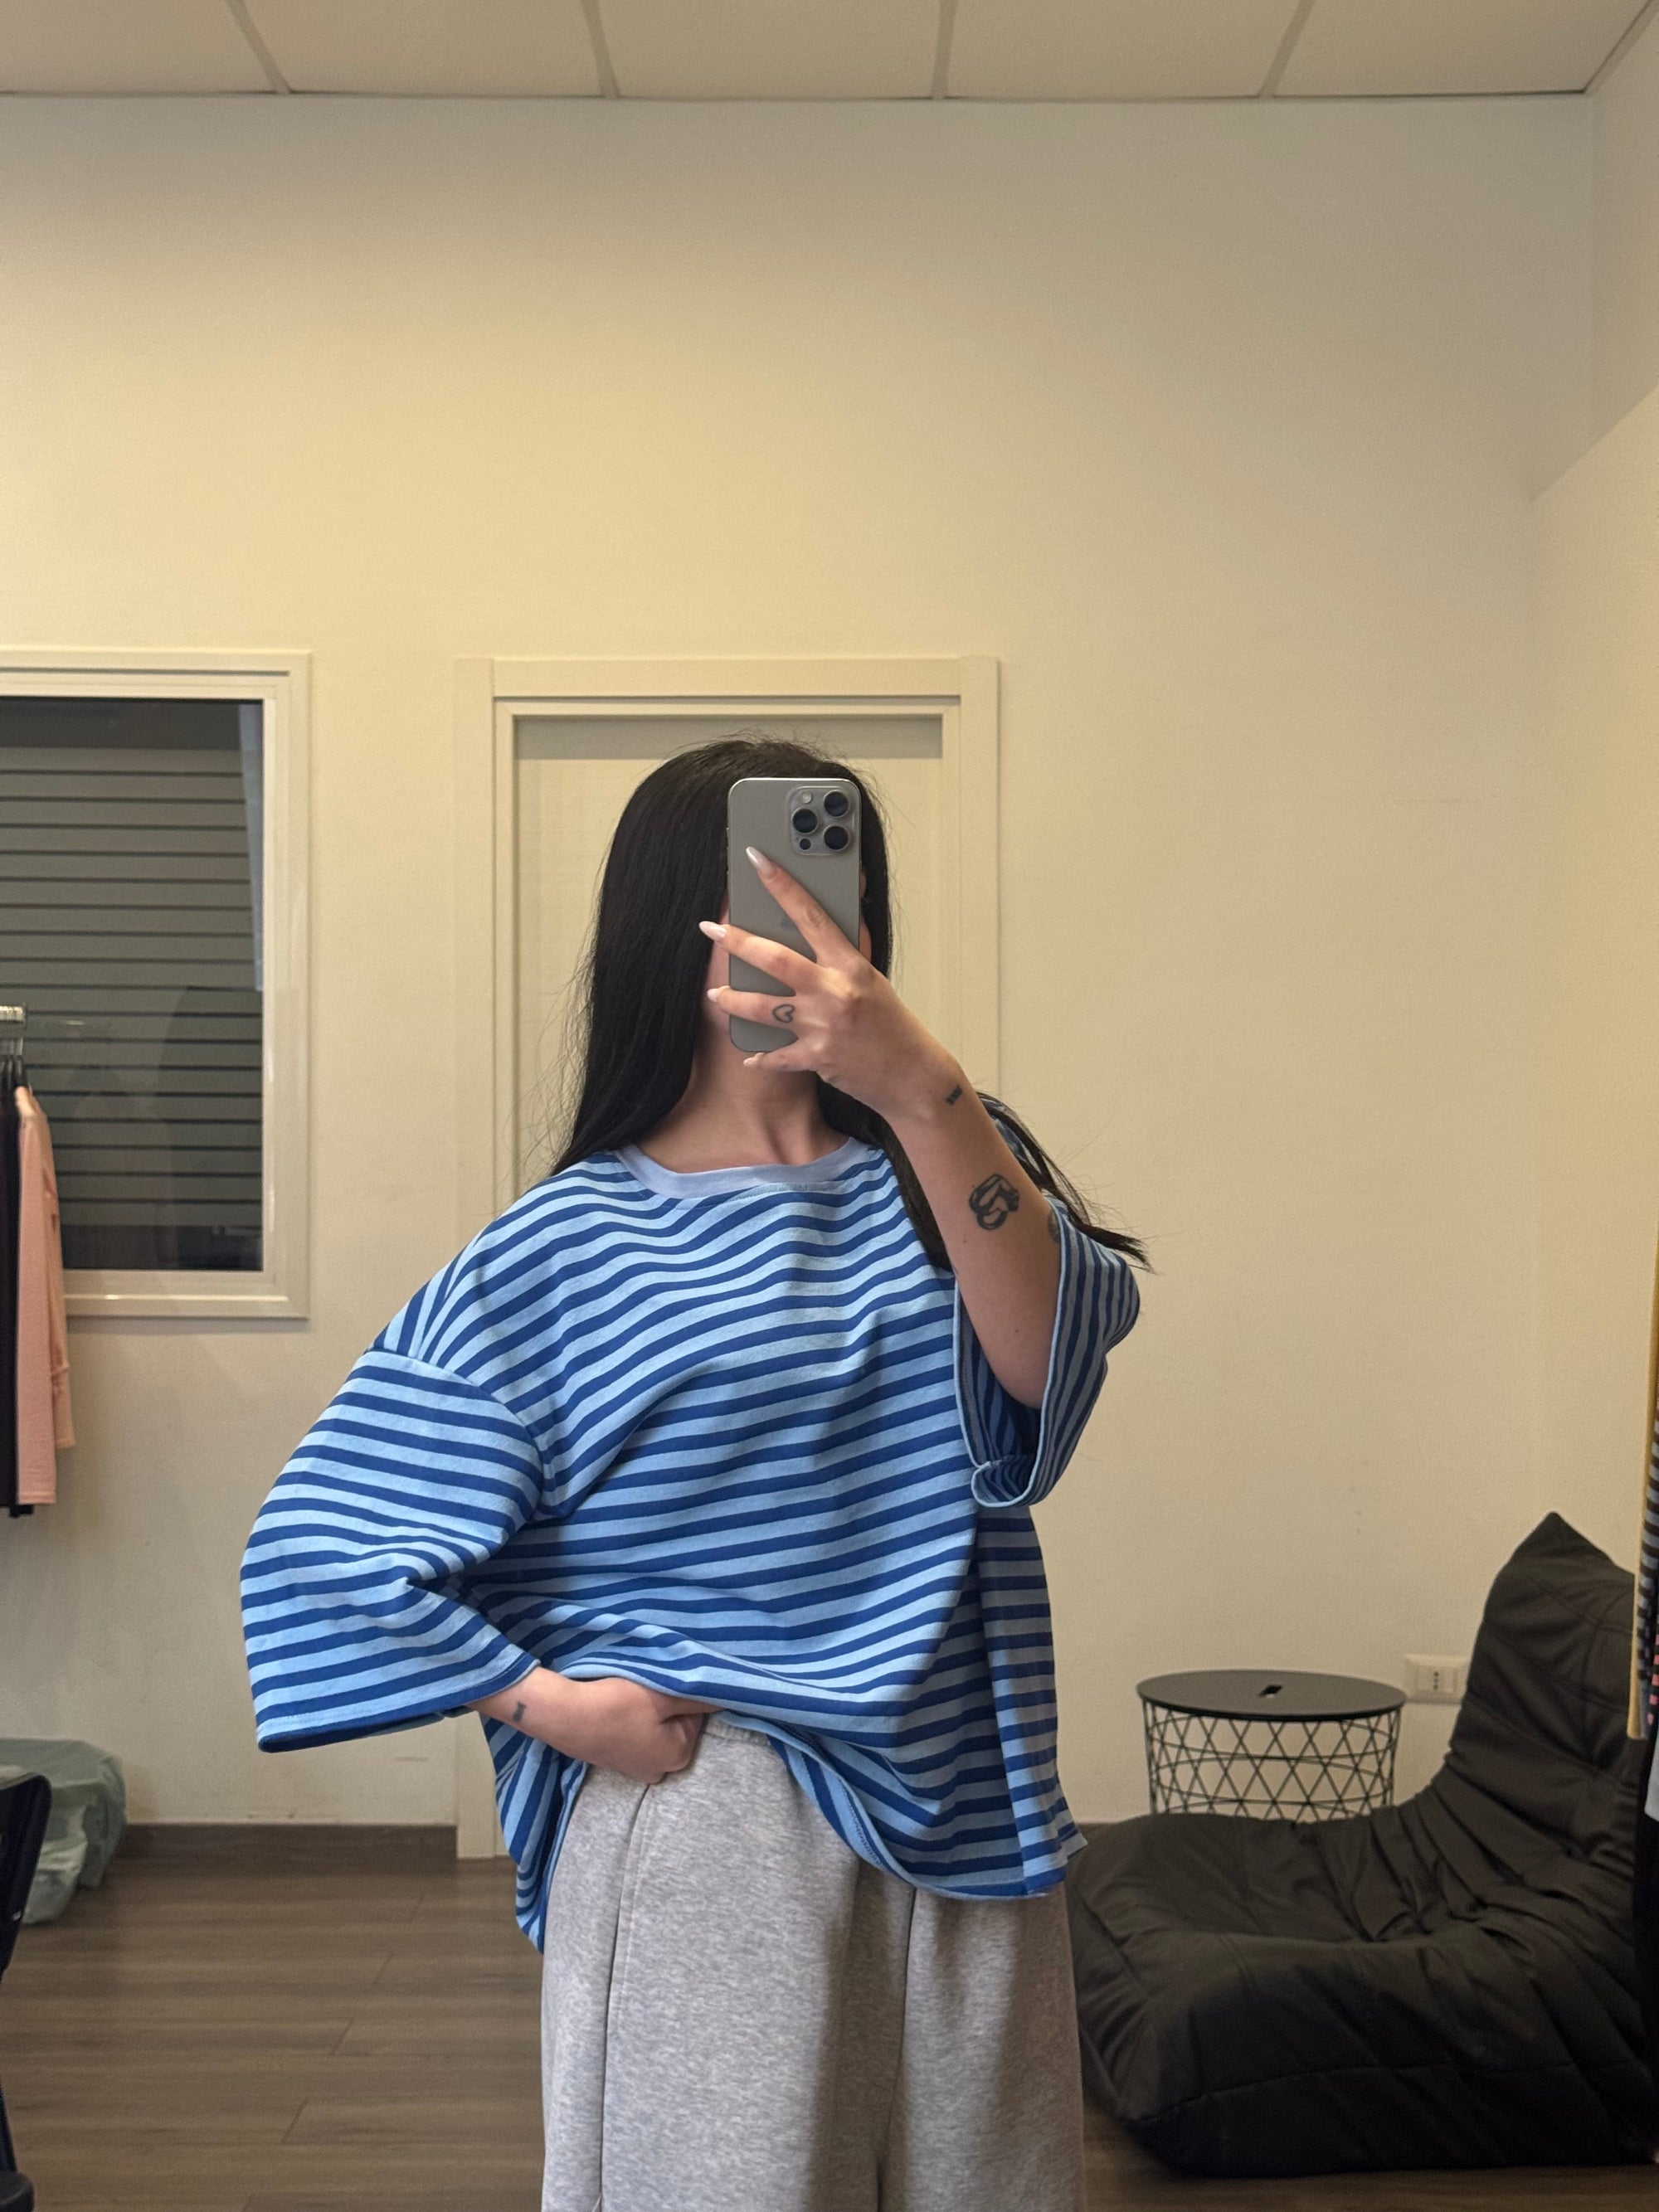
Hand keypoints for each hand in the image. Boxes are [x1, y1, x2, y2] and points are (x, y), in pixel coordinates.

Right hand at [556, 1678, 716, 1782]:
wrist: (564, 1716)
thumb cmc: (617, 1703)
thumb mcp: (662, 1693)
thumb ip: (697, 1694)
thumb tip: (732, 1691)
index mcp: (679, 1755)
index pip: (695, 1713)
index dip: (680, 1691)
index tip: (661, 1681)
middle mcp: (661, 1770)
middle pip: (675, 1723)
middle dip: (664, 1703)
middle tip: (644, 1687)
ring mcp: (636, 1769)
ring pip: (654, 1728)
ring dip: (646, 1711)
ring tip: (627, 1696)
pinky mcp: (615, 1762)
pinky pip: (634, 1735)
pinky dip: (628, 1721)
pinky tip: (615, 1708)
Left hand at [701, 847, 959, 1125]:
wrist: (911, 1074)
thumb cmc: (890, 1024)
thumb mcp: (871, 979)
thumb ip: (845, 952)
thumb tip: (836, 913)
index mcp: (850, 964)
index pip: (811, 914)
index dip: (781, 884)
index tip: (756, 860)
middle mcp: (834, 991)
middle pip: (775, 959)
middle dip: (736, 942)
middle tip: (710, 930)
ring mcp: (823, 1025)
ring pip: (763, 1007)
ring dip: (733, 1000)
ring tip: (716, 994)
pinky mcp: (816, 1057)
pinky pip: (776, 1056)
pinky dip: (761, 1057)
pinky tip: (750, 1055)